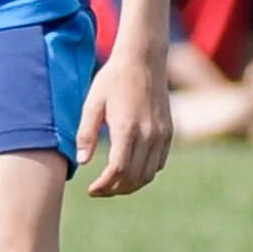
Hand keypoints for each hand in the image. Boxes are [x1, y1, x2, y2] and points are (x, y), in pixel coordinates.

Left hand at [76, 44, 171, 196]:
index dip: (104, 185)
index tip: (91, 190)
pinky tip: (129, 171)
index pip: (117, 170)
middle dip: (116, 189)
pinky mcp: (169, 132)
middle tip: (99, 191)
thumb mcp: (92, 103)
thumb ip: (86, 133)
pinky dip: (145, 173)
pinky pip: (159, 162)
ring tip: (112, 185)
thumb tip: (83, 162)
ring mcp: (162, 134)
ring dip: (131, 185)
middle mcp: (148, 134)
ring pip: (149, 173)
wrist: (144, 60)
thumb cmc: (113, 80)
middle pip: (134, 177)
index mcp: (127, 128)